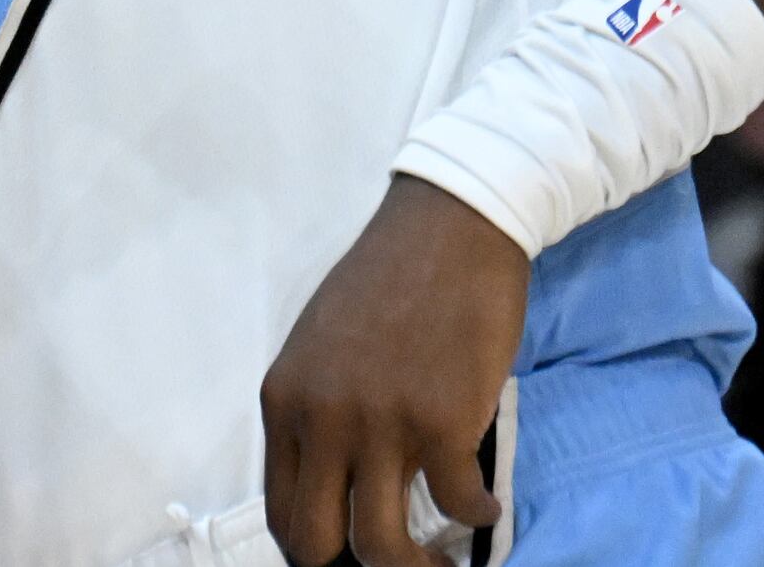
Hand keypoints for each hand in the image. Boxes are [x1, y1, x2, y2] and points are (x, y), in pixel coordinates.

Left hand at [261, 177, 528, 566]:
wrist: (447, 229)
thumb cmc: (389, 283)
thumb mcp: (319, 346)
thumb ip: (316, 411)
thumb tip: (330, 482)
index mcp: (285, 400)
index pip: (279, 512)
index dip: (314, 549)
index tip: (349, 551)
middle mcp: (322, 418)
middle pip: (316, 542)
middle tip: (400, 560)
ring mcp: (380, 423)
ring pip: (382, 546)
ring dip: (419, 565)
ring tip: (444, 555)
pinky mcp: (441, 422)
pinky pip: (457, 505)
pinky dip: (476, 515)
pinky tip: (484, 501)